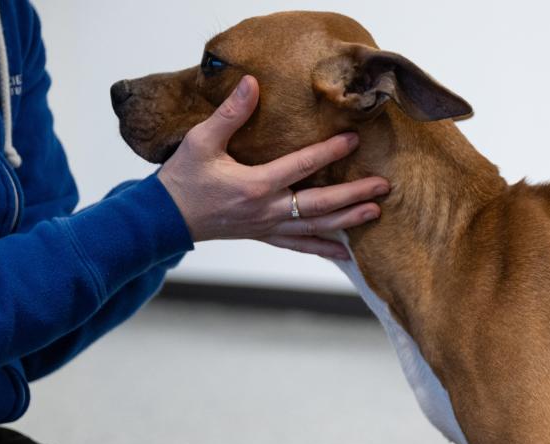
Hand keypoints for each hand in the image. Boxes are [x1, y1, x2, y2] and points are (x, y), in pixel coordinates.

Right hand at [156, 76, 388, 259]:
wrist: (166, 217)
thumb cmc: (183, 177)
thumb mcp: (201, 140)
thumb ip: (229, 114)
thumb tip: (252, 83)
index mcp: (255, 185)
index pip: (301, 167)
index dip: (329, 152)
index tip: (354, 140)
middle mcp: (267, 210)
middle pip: (320, 204)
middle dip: (354, 195)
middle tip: (383, 186)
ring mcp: (268, 226)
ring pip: (316, 227)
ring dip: (348, 221)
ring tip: (375, 213)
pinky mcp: (265, 235)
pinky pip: (300, 245)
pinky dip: (323, 249)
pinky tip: (346, 255)